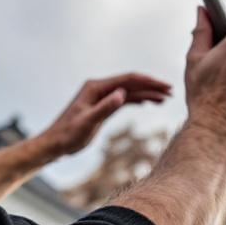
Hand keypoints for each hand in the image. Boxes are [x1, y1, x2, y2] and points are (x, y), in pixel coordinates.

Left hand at [38, 72, 172, 156]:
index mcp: (96, 87)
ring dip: (146, 93)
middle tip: (171, 91)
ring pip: (128, 91)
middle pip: (130, 83)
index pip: (128, 80)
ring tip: (165, 98)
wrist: (54, 144)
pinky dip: (137, 100)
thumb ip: (104, 108)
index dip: (148, 82)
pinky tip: (148, 102)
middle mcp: (99, 88)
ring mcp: (100, 97)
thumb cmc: (67, 135)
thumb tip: (122, 94)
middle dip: (151, 86)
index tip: (165, 86)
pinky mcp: (101, 106)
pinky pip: (122, 99)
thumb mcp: (87, 123)